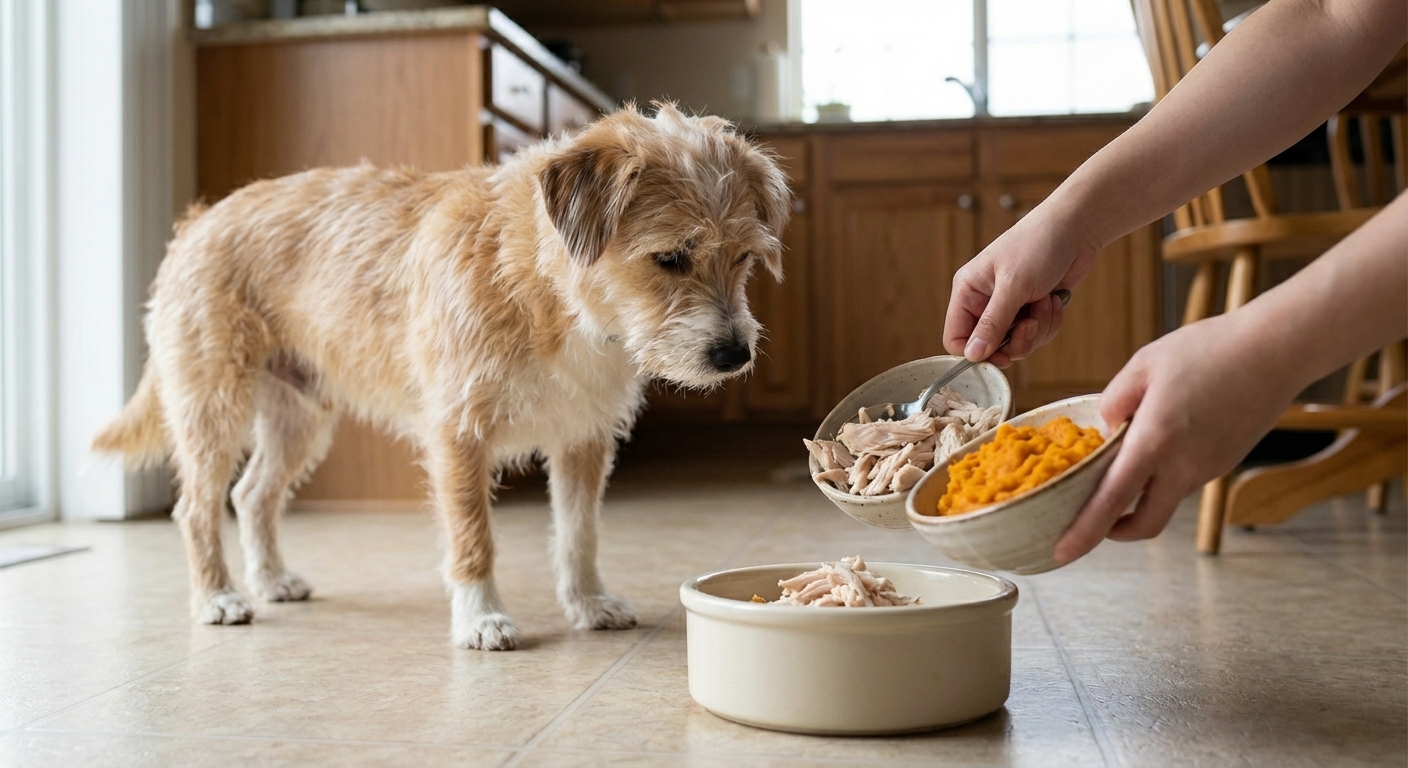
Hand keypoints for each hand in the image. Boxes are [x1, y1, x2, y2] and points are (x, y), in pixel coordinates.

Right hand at [944, 201, 1099, 366]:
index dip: (975, 352)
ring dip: (1038, 328)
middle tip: (1031, 323)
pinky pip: (1037, 335)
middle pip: (990, 347)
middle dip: (1017, 340)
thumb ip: (992, 323)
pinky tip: (1054, 299)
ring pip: (1017, 344)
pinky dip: (1049, 321)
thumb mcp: (1013, 285)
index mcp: (968, 291)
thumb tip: (972, 355)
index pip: (955, 337)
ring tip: (1046, 300)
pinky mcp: (1032, 310)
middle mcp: (985, 302)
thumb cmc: (1038, 244)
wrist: (1077, 228)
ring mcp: (1010, 307)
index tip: (1000, 355)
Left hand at [1052, 311, 1303, 563]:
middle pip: (1145, 523)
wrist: (1277, 350)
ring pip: (1164, 499)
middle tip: (1090, 519)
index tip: (1062, 553)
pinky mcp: (1224, 463)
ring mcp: (1208, 468)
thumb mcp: (1143, 365)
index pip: (1112, 501)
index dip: (1084, 532)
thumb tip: (1104, 432)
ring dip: (1140, 494)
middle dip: (1114, 531)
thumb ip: (1113, 402)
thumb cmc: (1208, 349)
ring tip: (1122, 457)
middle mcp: (1184, 466)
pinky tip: (1161, 439)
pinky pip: (1184, 479)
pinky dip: (1164, 473)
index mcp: (1155, 441)